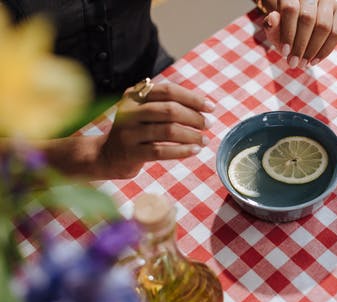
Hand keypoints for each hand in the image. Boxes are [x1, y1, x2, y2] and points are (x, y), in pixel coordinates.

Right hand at [97, 82, 214, 177]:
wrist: (106, 155)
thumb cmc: (136, 132)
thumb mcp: (144, 112)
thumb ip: (166, 105)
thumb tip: (204, 107)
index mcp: (135, 96)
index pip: (168, 91)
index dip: (193, 98)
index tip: (211, 107)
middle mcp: (130, 111)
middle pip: (169, 110)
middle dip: (194, 117)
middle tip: (209, 125)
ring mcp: (129, 133)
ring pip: (168, 131)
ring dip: (192, 136)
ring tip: (204, 140)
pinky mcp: (131, 153)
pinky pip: (161, 151)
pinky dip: (182, 151)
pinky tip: (195, 151)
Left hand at [263, 0, 336, 68]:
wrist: (299, 23)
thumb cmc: (284, 28)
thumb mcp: (275, 30)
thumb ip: (272, 26)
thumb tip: (272, 18)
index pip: (290, 9)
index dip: (288, 32)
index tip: (284, 53)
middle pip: (308, 18)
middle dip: (300, 45)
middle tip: (293, 63)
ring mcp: (328, 1)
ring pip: (324, 26)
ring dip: (313, 49)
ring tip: (303, 64)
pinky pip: (336, 33)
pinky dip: (325, 50)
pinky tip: (314, 61)